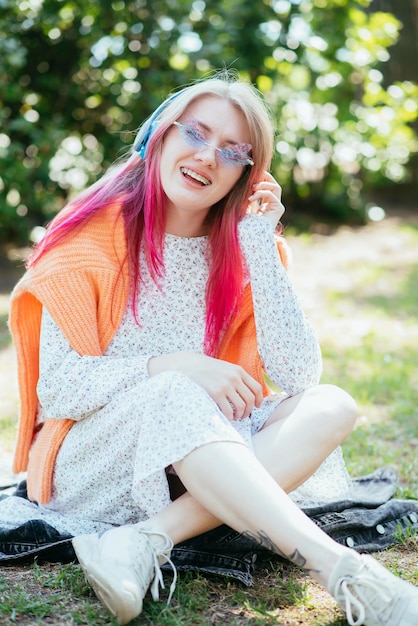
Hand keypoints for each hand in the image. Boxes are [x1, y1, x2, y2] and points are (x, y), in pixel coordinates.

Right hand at [148, 351, 262, 420]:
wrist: (189, 366)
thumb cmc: (208, 370)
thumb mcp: (226, 368)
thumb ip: (237, 377)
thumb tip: (249, 392)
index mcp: (239, 371)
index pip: (257, 388)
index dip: (259, 400)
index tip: (257, 407)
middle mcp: (234, 378)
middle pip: (250, 399)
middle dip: (249, 411)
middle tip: (244, 416)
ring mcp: (225, 385)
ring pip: (241, 406)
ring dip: (240, 415)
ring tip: (236, 417)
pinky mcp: (216, 393)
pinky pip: (229, 410)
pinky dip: (231, 417)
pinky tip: (228, 417)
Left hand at [247, 171, 284, 229]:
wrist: (248, 237)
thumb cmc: (243, 225)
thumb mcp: (243, 206)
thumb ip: (247, 195)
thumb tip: (244, 181)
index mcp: (265, 205)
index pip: (266, 187)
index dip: (260, 178)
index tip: (249, 175)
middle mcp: (272, 205)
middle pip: (273, 184)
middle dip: (265, 177)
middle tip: (254, 175)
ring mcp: (276, 207)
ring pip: (275, 187)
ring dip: (263, 184)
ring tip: (252, 187)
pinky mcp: (278, 209)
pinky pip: (271, 194)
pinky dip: (260, 193)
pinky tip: (250, 199)